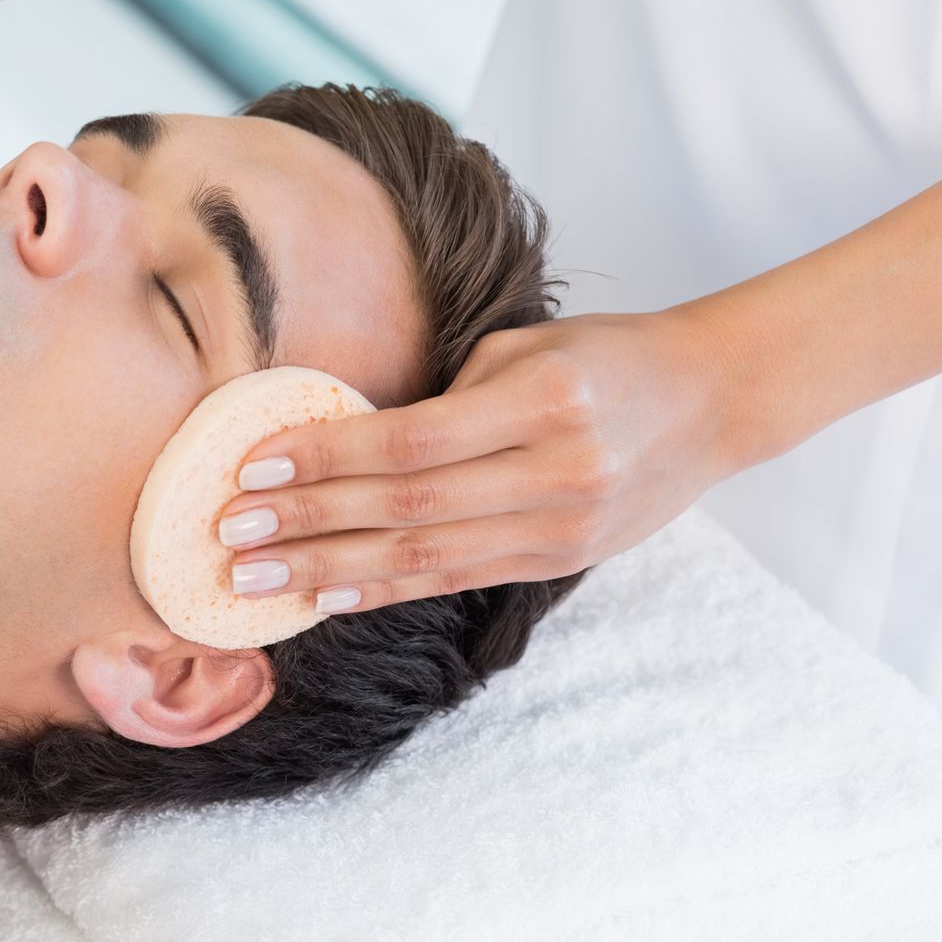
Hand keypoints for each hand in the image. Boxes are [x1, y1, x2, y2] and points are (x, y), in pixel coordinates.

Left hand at [218, 309, 744, 611]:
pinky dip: (381, 588)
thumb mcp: (526, 346)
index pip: (409, 441)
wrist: (714, 399)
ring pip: (424, 557)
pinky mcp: (560, 560)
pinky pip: (453, 579)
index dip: (323, 457)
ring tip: (252, 579)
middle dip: (307, 522)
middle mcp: (558, 471)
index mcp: (545, 401)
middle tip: (227, 533)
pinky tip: (321, 595)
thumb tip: (342, 438)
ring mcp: (563, 527)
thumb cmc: (603, 355)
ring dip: (326, 570)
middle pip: (406, 507)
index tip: (249, 465)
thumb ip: (444, 394)